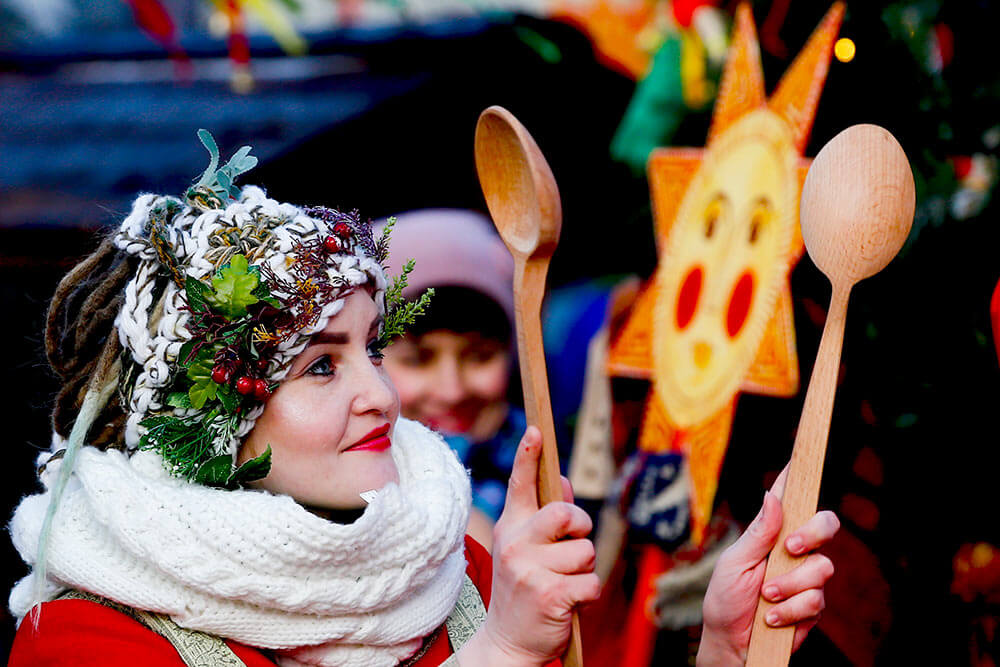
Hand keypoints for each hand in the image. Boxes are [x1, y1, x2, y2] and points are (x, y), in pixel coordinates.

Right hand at [458, 426, 599, 665]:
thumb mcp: (526, 551)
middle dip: (581, 528)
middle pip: (566, 514)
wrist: (507, 643)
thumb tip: (566, 482)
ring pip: (586, 551)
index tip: (536, 431)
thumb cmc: (524, 590)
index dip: (528, 456)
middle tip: (572, 547)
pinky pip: (592, 582)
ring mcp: (529, 569)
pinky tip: (568, 603)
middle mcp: (515, 543)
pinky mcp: (549, 594)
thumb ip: (545, 517)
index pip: (520, 484)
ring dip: (584, 570)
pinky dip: (588, 594)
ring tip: (562, 584)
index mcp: (510, 528)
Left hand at [697, 466, 839, 665]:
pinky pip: (816, 600)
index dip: (799, 478)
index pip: (792, 501)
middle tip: (791, 548)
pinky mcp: (813, 606)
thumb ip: (759, 533)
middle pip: (826, 526)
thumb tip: (772, 496)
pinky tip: (772, 617)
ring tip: (766, 597)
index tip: (801, 457)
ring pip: (822, 567)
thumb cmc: (726, 599)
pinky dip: (791, 609)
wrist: (731, 644)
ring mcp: (806, 578)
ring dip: (790, 585)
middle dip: (814, 533)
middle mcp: (794, 552)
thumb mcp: (736, 563)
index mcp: (772, 535)